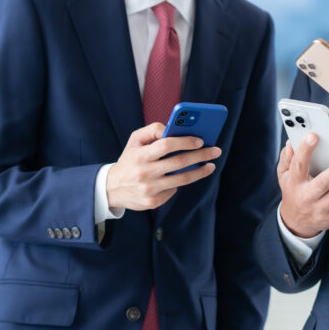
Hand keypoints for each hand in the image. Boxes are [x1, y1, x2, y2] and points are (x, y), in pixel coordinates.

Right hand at [106, 122, 220, 209]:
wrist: (112, 188)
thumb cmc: (129, 159)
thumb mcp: (134, 141)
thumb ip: (152, 129)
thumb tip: (171, 127)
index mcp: (139, 155)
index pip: (166, 145)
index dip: (185, 142)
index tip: (200, 140)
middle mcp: (144, 173)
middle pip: (179, 163)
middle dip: (201, 155)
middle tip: (216, 151)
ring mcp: (149, 189)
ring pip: (182, 179)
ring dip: (200, 172)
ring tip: (210, 165)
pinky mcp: (154, 202)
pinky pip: (174, 189)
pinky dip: (182, 181)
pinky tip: (186, 176)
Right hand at [278, 134, 328, 238]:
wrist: (295, 222)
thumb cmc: (293, 191)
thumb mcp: (283, 175)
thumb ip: (287, 158)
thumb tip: (292, 142)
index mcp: (294, 183)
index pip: (298, 165)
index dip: (305, 150)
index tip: (314, 136)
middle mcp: (306, 197)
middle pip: (323, 183)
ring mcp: (319, 210)